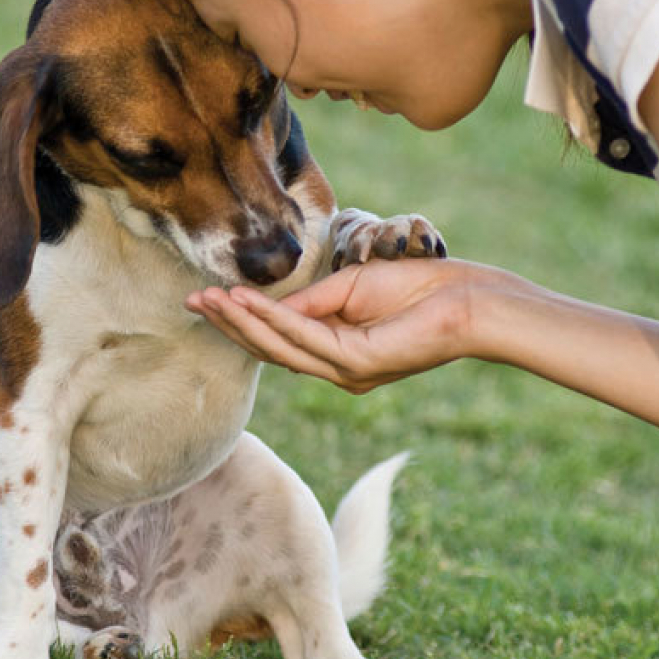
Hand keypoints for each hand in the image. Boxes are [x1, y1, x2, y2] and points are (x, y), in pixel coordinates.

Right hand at [186, 258, 480, 392]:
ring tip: (209, 299)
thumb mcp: (350, 288)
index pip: (279, 339)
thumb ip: (310, 301)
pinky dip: (272, 318)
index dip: (242, 320)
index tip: (207, 298)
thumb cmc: (415, 288)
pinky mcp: (358, 363)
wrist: (465, 298)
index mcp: (336, 352)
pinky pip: (305, 337)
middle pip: (271, 348)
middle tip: (193, 301)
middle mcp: (337, 369)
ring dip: (242, 322)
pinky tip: (245, 301)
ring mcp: (346, 371)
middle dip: (231, 324)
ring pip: (281, 347)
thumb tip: (266, 303)